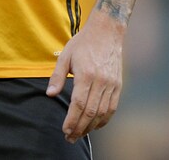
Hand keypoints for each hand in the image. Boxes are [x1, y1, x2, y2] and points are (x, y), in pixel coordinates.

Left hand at [46, 13, 124, 142]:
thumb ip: (57, 76)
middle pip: (90, 112)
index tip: (65, 130)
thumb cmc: (83, 43)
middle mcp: (101, 81)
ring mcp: (111, 84)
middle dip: (79, 128)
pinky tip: (95, 125)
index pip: (78, 104)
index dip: (72, 120)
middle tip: (70, 137)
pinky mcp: (118, 85)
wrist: (107, 32)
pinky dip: (104, 119)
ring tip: (80, 133)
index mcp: (86, 74)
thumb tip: (49, 94)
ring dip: (91, 126)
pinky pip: (112, 107)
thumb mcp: (65, 56)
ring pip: (102, 112)